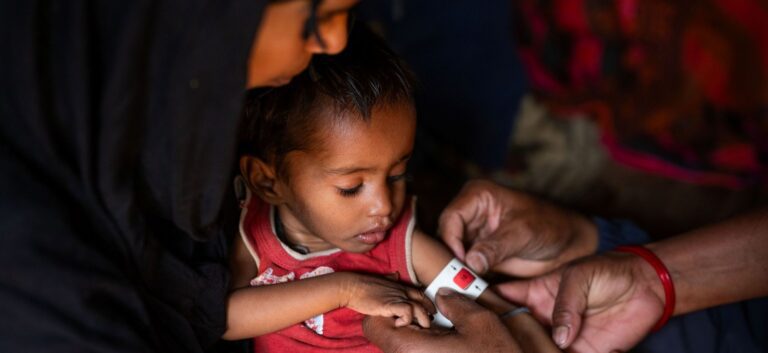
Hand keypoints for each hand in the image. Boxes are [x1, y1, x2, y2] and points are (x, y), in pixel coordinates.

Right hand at [340, 273, 434, 327]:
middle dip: (428, 313)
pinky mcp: (390, 304)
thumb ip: (390, 278)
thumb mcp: (381, 280)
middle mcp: (402, 291)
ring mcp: (397, 297)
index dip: (427, 303)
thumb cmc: (364, 285)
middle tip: (427, 322)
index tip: (429, 312)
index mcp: (400, 286)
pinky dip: (406, 320)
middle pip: (424, 301)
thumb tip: (396, 274)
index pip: (420, 294)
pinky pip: (407, 312)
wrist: (352, 287)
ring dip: (422, 319)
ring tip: (419, 327)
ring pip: (419, 308)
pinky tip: (399, 324)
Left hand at [363, 288, 522, 352]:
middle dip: (404, 322)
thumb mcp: (479, 322)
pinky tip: (447, 346)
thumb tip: (441, 296)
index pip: (373, 326)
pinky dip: (425, 349)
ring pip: (401, 350)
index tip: (409, 304)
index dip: (387, 309)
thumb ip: (454, 303)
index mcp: (411, 350)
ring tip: (443, 332)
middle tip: (431, 316)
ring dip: (416, 338)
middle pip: (387, 338)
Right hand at [438, 180, 597, 276]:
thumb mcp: (523, 233)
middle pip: (446, 237)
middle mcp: (470, 213)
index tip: (461, 263)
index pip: (451, 218)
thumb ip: (495, 246)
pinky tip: (471, 288)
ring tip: (465, 286)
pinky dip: (465, 278)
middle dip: (451, 258)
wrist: (568, 245)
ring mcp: (473, 234)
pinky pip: (462, 266)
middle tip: (458, 280)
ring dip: (456, 271)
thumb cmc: (550, 226)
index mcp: (478, 196)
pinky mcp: (478, 253)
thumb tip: (471, 261)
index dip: (451, 241)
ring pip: (451, 254)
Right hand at [496, 252, 664, 351]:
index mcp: (535, 293)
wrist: (646, 286)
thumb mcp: (579, 276)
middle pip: (513, 331)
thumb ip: (565, 304)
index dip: (483, 302)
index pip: (502, 299)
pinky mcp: (582, 352)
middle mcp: (543, 317)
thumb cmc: (609, 270)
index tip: (464, 306)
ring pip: (533, 351)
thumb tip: (558, 336)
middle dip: (500, 338)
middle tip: (485, 344)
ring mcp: (560, 337)